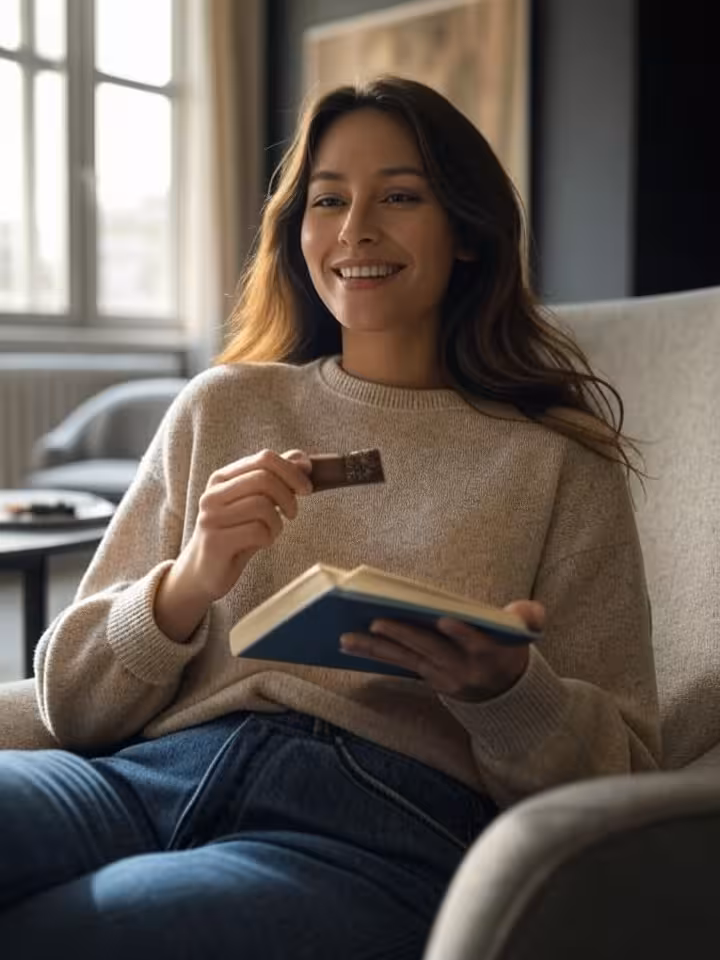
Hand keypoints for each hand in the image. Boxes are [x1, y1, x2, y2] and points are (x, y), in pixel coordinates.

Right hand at [177, 449, 312, 603]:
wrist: (203, 571)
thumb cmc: (235, 534)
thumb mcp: (255, 502)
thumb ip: (276, 479)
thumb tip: (303, 460)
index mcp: (222, 478)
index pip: (264, 458)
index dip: (292, 471)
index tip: (307, 488)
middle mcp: (213, 494)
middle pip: (265, 479)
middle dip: (289, 496)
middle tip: (292, 513)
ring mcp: (211, 517)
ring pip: (263, 505)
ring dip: (277, 521)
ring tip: (271, 531)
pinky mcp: (216, 542)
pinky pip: (258, 531)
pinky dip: (269, 538)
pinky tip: (262, 542)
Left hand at [339, 600, 545, 701]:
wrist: (506, 692)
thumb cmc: (510, 646)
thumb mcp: (526, 632)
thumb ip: (530, 618)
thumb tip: (530, 615)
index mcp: (490, 653)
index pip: (475, 643)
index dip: (461, 633)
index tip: (445, 619)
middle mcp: (463, 669)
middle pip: (430, 650)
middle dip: (404, 635)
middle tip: (376, 621)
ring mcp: (442, 676)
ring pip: (405, 660)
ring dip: (375, 649)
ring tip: (346, 637)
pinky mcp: (427, 677)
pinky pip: (397, 665)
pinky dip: (372, 655)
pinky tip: (347, 644)